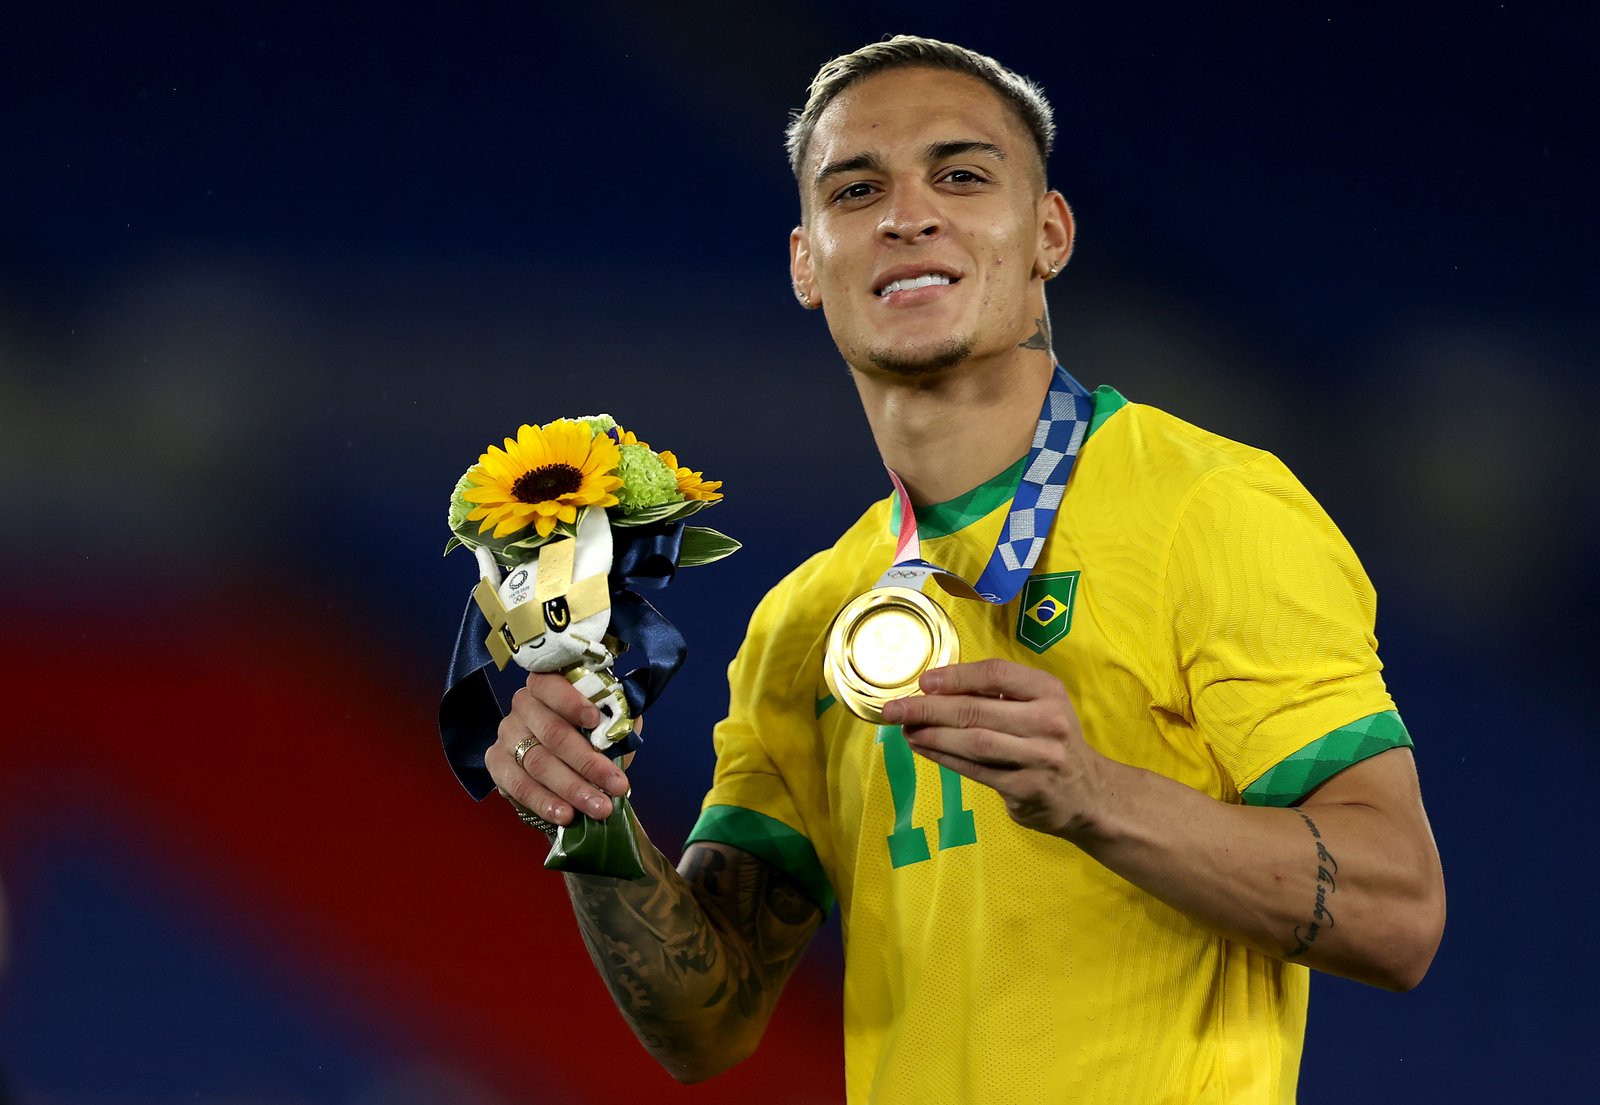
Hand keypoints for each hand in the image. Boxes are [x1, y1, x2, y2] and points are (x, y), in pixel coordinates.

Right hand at [485, 671, 631, 826]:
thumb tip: (623, 730)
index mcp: (549, 685)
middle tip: (616, 786)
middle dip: (588, 763)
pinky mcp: (496, 763)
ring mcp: (507, 734)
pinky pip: (518, 785)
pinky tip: (565, 815)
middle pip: (553, 733)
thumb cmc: (591, 735)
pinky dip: (544, 802)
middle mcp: (523, 705)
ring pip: (538, 763)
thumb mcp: (609, 721)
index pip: (552, 686)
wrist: (567, 763)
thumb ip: (616, 719)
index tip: (595, 720)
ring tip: (598, 807)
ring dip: (572, 788)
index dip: (572, 702)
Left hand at [880, 659, 1104, 838]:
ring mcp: (1040, 758)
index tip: (923, 681)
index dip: (956, 676)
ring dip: (932, 735)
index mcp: (1048, 692)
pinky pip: (976, 771)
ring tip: (905, 730)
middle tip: (895, 709)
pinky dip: (945, 759)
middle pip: (977, 710)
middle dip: (929, 708)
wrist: (1090, 794)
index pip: (996, 674)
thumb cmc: (1051, 741)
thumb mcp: (1038, 707)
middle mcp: (1048, 722)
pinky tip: (923, 749)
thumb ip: (997, 695)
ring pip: (974, 742)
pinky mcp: (1027, 789)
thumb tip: (933, 688)